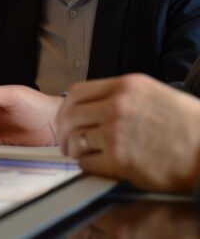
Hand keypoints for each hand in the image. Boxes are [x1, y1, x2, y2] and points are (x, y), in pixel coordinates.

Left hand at [55, 74, 199, 191]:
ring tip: (79, 153)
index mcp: (126, 86)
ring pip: (75, 138)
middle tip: (66, 140)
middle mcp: (117, 105)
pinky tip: (95, 165)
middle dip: (63, 130)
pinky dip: (86, 165)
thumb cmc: (190, 126)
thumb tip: (95, 106)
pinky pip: (87, 161)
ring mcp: (116, 132)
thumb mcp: (155, 95)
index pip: (77, 92)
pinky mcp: (119, 159)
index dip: (66, 107)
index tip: (66, 118)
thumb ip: (123, 97)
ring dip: (73, 148)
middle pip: (70, 115)